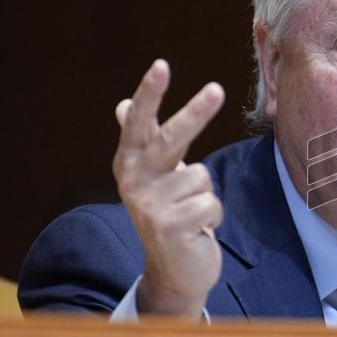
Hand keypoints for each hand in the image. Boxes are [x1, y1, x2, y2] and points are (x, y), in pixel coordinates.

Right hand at [112, 59, 225, 316]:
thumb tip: (120, 104)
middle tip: (217, 88)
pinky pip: (211, 203)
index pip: (139, 123)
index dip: (149, 94)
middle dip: (195, 113)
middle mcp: (134, 181)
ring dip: (207, 195)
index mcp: (130, 164)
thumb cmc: (170, 215)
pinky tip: (197, 230)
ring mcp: (149, 205)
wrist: (175, 271)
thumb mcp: (155, 177)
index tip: (162, 65)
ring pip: (202, 176)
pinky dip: (214, 216)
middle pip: (170, 139)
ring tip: (192, 213)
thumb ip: (142, 141)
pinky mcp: (169, 227)